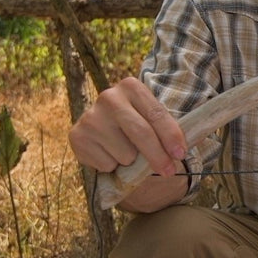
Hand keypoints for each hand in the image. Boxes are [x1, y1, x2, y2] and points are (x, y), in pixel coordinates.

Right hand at [69, 77, 187, 178]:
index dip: (170, 136)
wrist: (102, 134)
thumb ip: (165, 130)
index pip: (156, 114)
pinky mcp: (77, 136)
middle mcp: (108, 97)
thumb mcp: (150, 120)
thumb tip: (180, 152)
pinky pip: (107, 164)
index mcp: (131, 86)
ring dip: (130, 161)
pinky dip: (112, 167)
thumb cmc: (135, 126)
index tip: (180, 154)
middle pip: (141, 133)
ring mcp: (90, 117)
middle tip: (168, 170)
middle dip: (158, 155)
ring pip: (125, 154)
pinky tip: (108, 154)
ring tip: (124, 152)